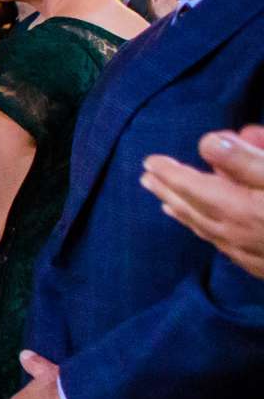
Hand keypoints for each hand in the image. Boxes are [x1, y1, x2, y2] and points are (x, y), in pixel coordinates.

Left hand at [141, 124, 263, 278]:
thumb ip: (247, 162)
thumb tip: (208, 143)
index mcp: (240, 210)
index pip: (192, 187)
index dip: (170, 173)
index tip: (149, 160)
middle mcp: (238, 236)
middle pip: (192, 210)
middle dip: (168, 191)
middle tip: (146, 178)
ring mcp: (252, 256)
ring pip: (208, 231)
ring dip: (184, 213)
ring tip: (165, 202)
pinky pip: (226, 246)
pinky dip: (208, 233)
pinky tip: (209, 231)